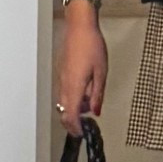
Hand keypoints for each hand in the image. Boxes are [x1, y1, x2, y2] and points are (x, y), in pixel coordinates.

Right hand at [56, 6, 107, 136]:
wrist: (79, 27)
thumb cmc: (92, 46)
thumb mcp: (101, 72)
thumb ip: (98, 94)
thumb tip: (96, 111)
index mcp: (74, 86)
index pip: (70, 115)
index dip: (75, 128)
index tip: (82, 134)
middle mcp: (64, 85)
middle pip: (63, 111)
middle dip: (72, 122)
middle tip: (85, 126)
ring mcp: (61, 78)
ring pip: (63, 102)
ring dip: (73, 109)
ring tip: (90, 105)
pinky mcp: (61, 73)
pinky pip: (64, 92)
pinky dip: (72, 99)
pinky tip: (85, 92)